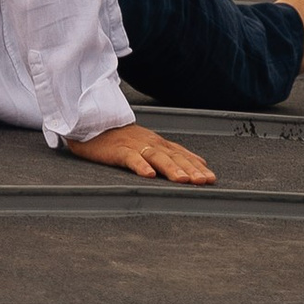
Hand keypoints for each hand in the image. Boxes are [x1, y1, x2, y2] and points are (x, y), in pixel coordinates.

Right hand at [65, 122, 216, 183]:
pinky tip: (148, 175)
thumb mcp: (148, 143)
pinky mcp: (118, 149)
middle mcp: (150, 142)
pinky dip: (140, 165)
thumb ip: (171, 152)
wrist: (92, 123)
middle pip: (174, 156)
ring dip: (171, 168)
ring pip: (156, 156)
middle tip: (204, 181)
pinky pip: (130, 157)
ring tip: (183, 180)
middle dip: (190, 169)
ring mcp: (134, 145)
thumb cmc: (120, 136)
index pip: (181, 154)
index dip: (197, 166)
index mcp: (158, 142)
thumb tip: (198, 162)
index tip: (211, 178)